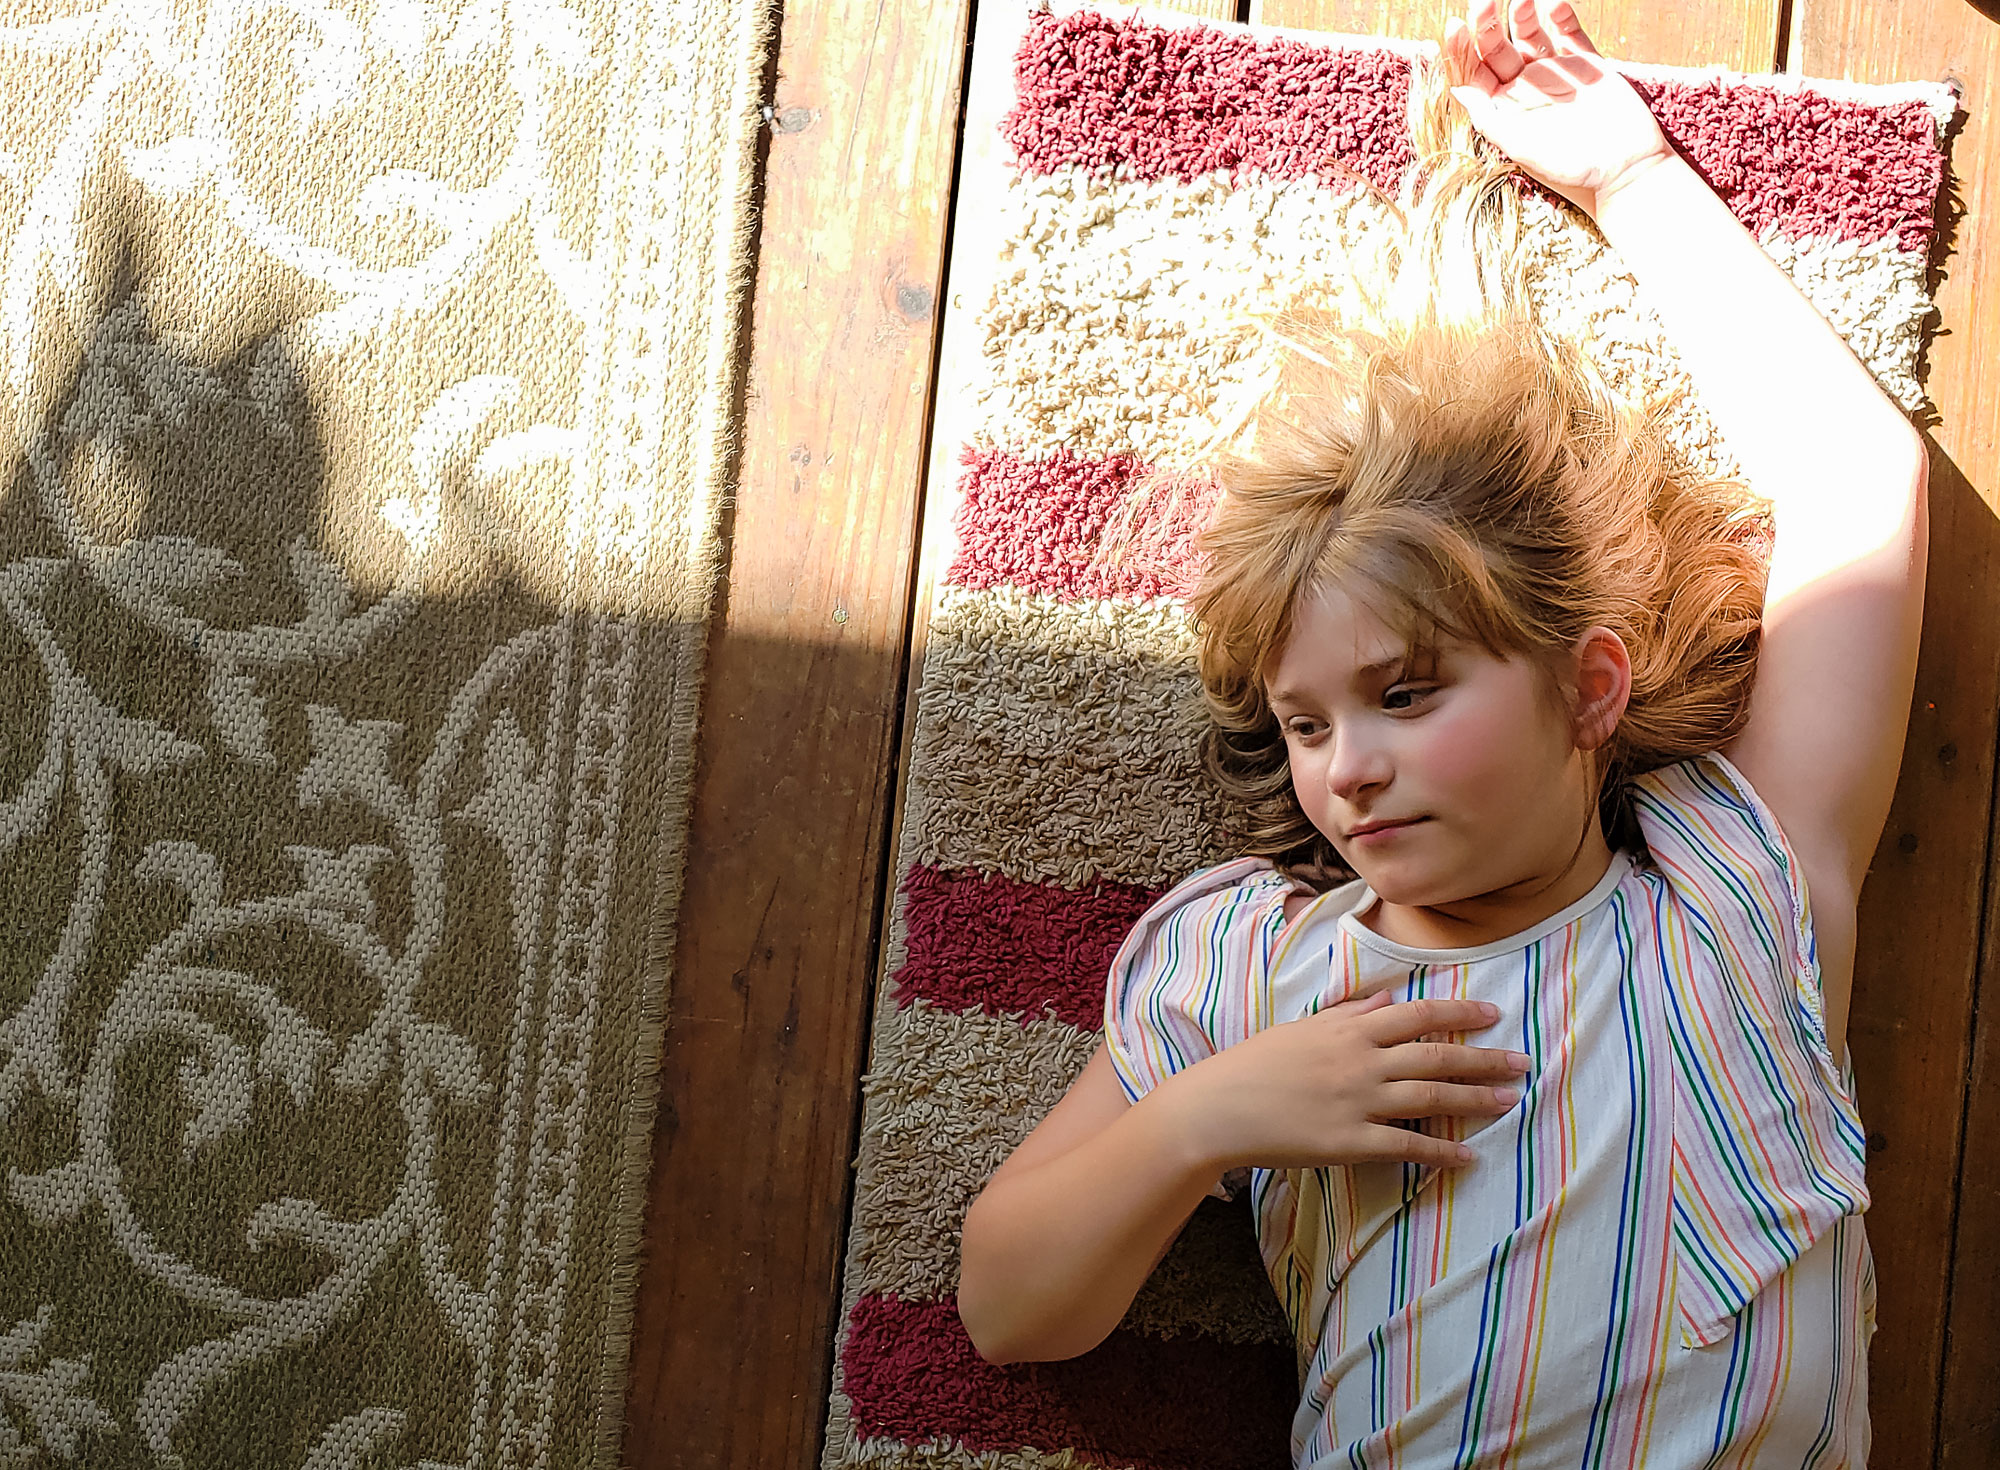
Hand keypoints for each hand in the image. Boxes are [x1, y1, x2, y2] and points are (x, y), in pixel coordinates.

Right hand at [1163, 992, 1533, 1172]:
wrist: (1218, 1108)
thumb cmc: (1254, 1065)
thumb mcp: (1301, 1028)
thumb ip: (1347, 1013)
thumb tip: (1386, 999)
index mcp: (1349, 1029)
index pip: (1419, 1014)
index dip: (1460, 1012)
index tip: (1493, 1013)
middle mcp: (1361, 1061)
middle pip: (1437, 1056)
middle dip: (1484, 1058)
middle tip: (1522, 1062)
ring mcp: (1358, 1102)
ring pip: (1432, 1099)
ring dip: (1476, 1100)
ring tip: (1510, 1102)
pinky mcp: (1351, 1142)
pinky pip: (1408, 1147)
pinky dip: (1442, 1152)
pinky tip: (1469, 1157)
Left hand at [1442, 0, 1675, 217]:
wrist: (1626, 169)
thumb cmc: (1570, 168)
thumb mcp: (1521, 146)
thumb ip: (1489, 117)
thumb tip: (1457, 89)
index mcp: (1504, 109)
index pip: (1475, 73)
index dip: (1462, 50)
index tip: (1455, 26)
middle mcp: (1526, 89)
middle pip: (1499, 48)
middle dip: (1488, 24)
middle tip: (1484, 1)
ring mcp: (1556, 74)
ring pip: (1532, 35)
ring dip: (1522, 14)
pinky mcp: (1587, 64)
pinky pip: (1570, 33)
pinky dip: (1561, 16)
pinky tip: (1552, 3)